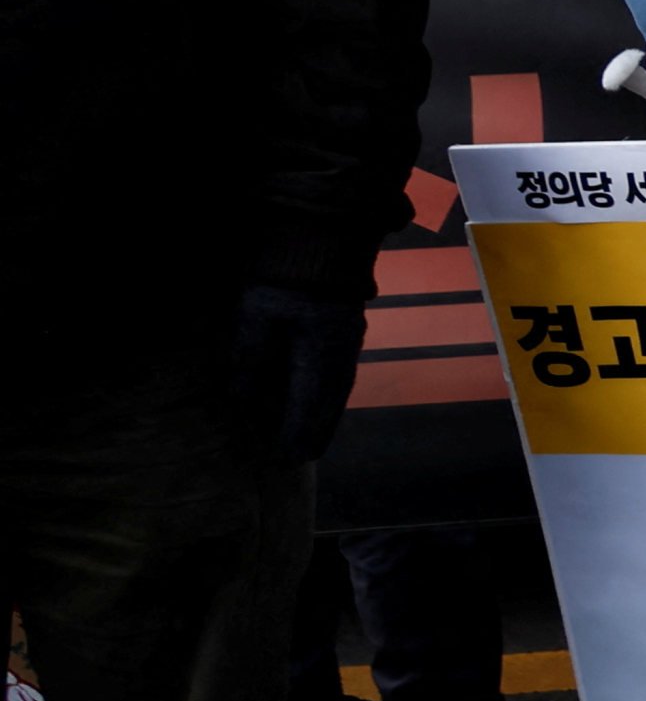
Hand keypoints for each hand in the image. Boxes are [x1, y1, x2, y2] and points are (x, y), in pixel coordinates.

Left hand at [228, 283, 365, 465]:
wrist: (320, 242)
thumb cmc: (285, 278)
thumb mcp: (256, 315)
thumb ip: (249, 357)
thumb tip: (242, 398)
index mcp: (320, 354)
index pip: (308, 404)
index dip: (297, 433)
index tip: (287, 459)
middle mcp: (341, 355)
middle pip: (331, 404)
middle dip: (317, 432)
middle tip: (305, 459)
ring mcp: (349, 343)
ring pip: (339, 392)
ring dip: (327, 417)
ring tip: (317, 439)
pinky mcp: (347, 332)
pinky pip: (341, 377)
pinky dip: (332, 398)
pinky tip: (324, 402)